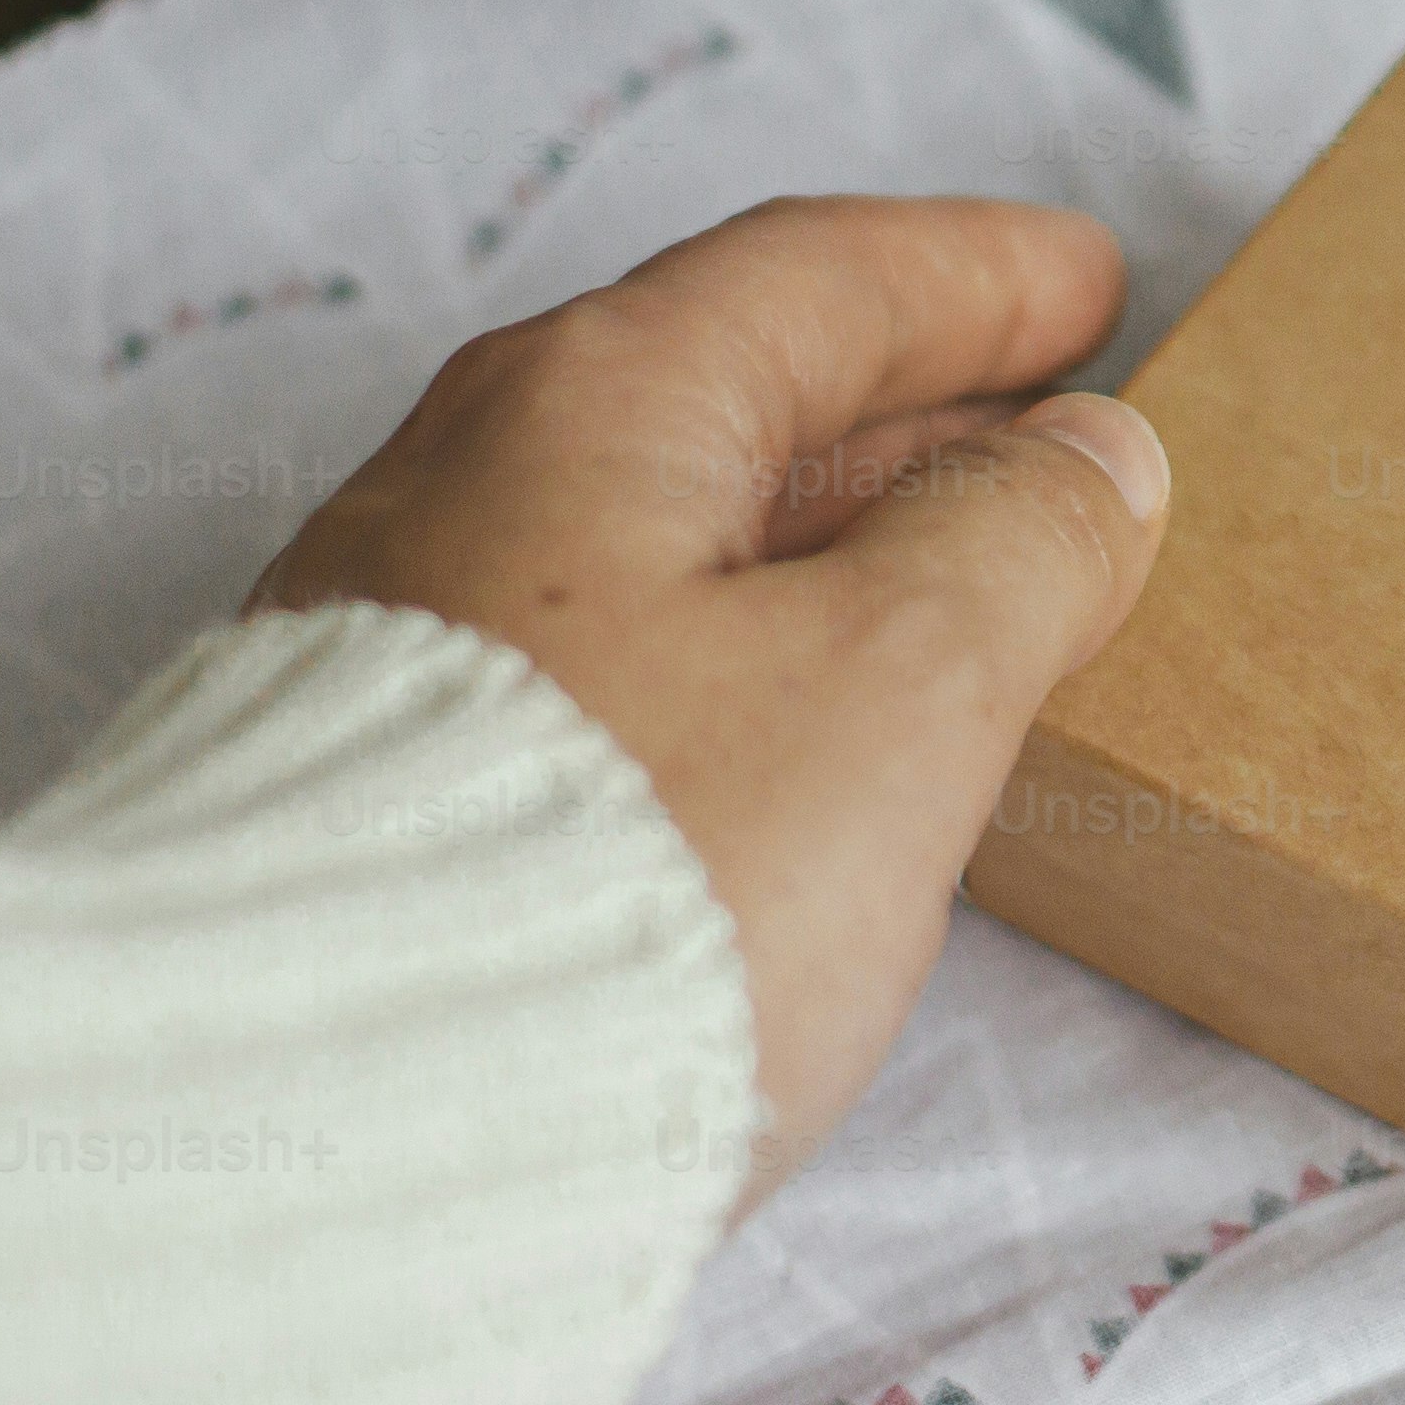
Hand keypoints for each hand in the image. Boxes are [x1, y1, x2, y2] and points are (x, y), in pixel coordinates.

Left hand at [252, 196, 1170, 1205]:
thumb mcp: (900, 686)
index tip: (1088, 284)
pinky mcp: (366, 788)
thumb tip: (1084, 461)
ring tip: (948, 596)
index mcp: (594, 402)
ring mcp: (392, 634)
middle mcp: (461, 479)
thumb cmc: (625, 880)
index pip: (821, 278)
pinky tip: (782, 744)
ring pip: (650, 535)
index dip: (976, 277)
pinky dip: (723, 653)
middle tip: (1047, 435)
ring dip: (816, 542)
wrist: (316, 1128)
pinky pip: (589, 656)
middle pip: (722, 394)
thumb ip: (1014, 547)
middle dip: (903, 407)